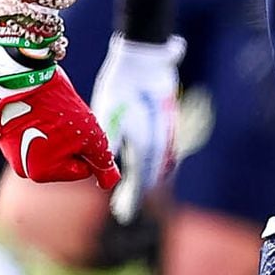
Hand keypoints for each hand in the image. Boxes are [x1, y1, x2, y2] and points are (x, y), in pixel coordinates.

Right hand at [0, 41, 120, 191]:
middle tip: (64, 120)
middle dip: (69, 143)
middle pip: (61, 160)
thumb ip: (102, 162)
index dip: (86, 149)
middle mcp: (20, 167)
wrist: (23, 75)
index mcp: (40, 174)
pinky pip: (26, 130)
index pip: (81, 170)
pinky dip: (35, 121)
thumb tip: (109, 181)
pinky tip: (35, 108)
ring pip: (45, 146)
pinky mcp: (0, 129)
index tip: (78, 129)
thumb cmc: (59, 109)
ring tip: (50, 112)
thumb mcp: (91, 137)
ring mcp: (7, 148)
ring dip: (53, 133)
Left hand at [90, 33, 184, 220]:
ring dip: (149, 181)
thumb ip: (109, 146)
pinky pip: (167, 152)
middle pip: (151, 177)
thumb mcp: (108, 116)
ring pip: (162, 166)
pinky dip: (159, 166)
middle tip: (124, 210)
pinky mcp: (171, 122)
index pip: (139, 181)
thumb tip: (104, 173)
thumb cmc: (121, 86)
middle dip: (138, 194)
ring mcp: (169, 132)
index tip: (122, 215)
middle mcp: (162, 142)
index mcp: (146, 145)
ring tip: (137, 193)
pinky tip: (153, 169)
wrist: (146, 59)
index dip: (131, 199)